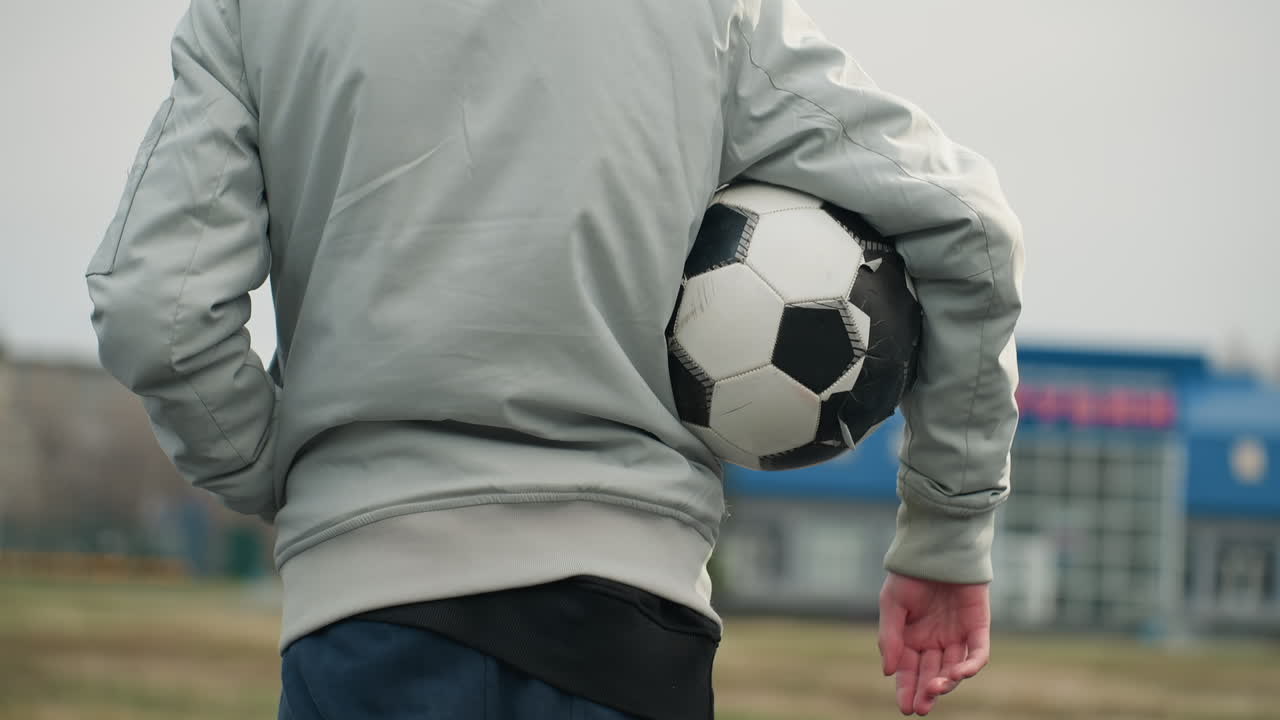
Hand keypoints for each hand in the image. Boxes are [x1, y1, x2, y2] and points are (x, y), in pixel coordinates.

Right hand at [877, 571, 990, 715]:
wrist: (937, 549)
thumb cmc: (910, 575)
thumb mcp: (892, 605)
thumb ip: (890, 638)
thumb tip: (888, 672)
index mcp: (911, 638)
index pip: (909, 671)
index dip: (907, 690)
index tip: (906, 707)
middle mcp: (935, 641)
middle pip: (932, 675)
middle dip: (927, 693)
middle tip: (921, 707)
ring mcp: (957, 636)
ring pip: (954, 669)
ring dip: (947, 682)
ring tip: (936, 688)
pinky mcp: (977, 628)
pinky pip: (977, 654)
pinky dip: (970, 666)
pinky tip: (958, 673)